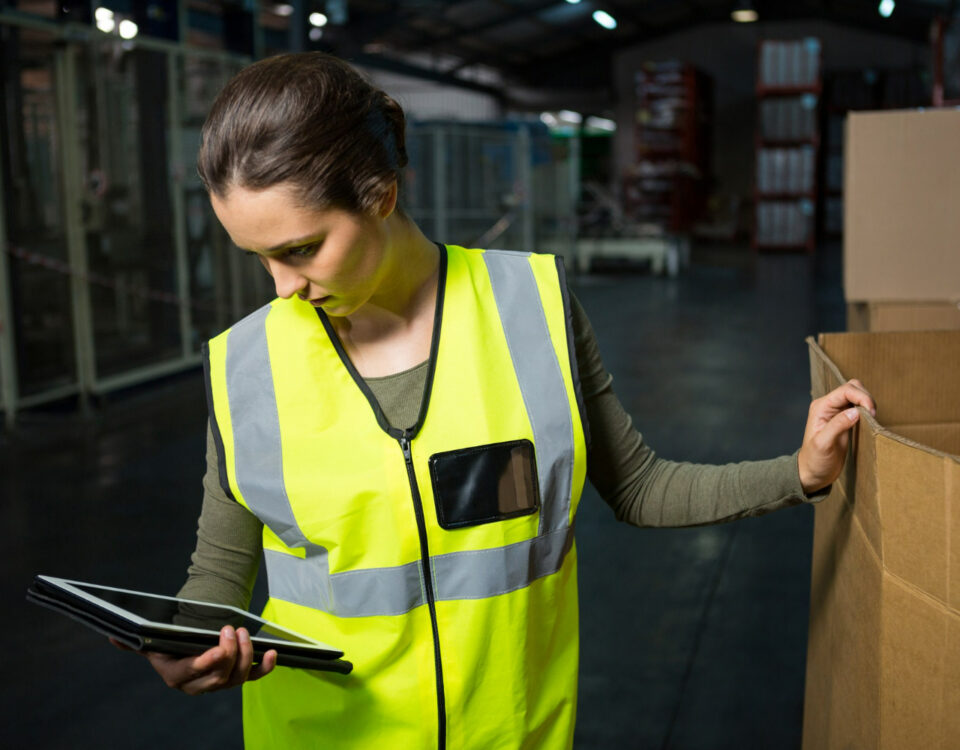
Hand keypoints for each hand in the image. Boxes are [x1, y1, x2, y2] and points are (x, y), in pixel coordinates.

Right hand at [110, 626, 276, 694]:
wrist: (191, 646)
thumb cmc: (172, 643)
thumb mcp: (153, 642)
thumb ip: (135, 643)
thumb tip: (112, 637)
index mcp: (177, 676)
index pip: (194, 674)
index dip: (209, 661)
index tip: (220, 644)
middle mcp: (200, 684)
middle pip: (220, 677)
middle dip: (230, 653)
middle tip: (231, 628)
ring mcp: (221, 682)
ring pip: (238, 677)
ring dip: (246, 654)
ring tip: (244, 631)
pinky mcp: (239, 676)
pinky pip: (255, 676)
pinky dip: (265, 666)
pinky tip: (271, 653)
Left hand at [797, 378, 875, 494]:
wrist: (813, 473)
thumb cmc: (815, 460)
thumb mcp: (824, 444)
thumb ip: (838, 426)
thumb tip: (855, 411)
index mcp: (821, 407)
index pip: (845, 390)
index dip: (862, 397)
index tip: (872, 412)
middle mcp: (828, 406)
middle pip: (852, 388)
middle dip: (866, 397)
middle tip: (873, 415)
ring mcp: (837, 412)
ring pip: (857, 395)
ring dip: (868, 403)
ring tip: (872, 418)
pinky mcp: (845, 420)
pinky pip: (859, 407)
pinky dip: (867, 410)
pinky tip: (870, 421)